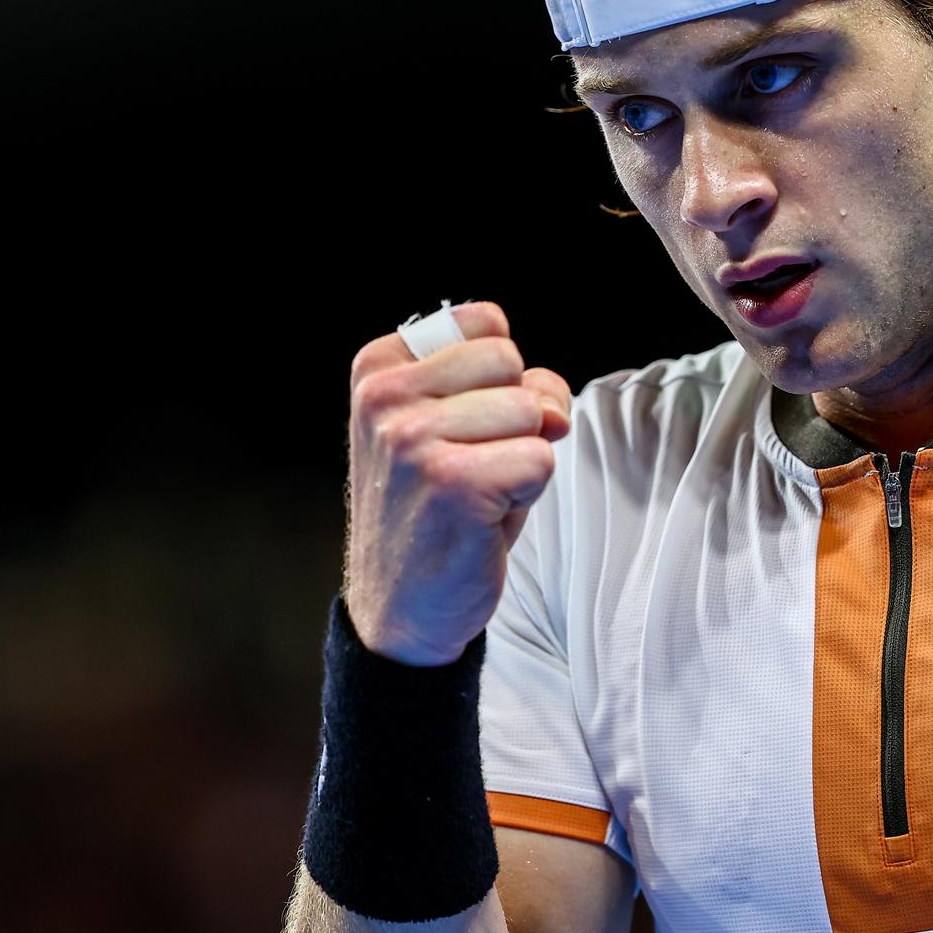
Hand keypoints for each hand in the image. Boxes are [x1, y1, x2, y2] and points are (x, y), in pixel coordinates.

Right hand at [342, 301, 571, 665]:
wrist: (401, 609)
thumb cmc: (436, 511)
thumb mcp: (459, 428)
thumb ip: (510, 388)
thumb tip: (554, 409)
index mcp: (378, 370)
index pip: (486, 323)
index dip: (501, 376)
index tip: (464, 422)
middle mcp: (386, 398)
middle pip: (511, 362)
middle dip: (516, 415)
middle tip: (476, 465)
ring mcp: (413, 439)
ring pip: (531, 411)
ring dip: (522, 457)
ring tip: (477, 493)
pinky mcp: (453, 482)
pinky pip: (540, 458)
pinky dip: (529, 491)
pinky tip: (485, 517)